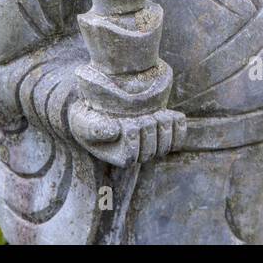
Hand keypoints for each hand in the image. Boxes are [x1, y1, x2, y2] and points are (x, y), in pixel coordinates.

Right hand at [69, 103, 185, 167]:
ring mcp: (153, 144)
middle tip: (139, 116)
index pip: (132, 156)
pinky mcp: (165, 133)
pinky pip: (179, 136)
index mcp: (117, 157)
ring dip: (162, 125)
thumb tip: (115, 131)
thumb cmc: (89, 116)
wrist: (101, 106)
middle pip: (151, 151)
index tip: (124, 122)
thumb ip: (94, 128)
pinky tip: (169, 114)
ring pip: (165, 145)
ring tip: (153, 114)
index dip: (131, 136)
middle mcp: (137, 154)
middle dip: (146, 129)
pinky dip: (177, 124)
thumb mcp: (83, 120)